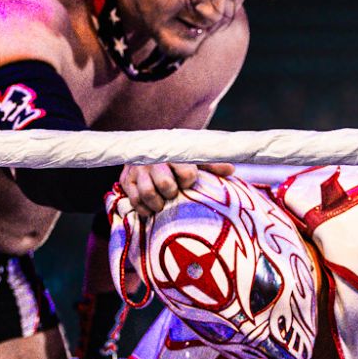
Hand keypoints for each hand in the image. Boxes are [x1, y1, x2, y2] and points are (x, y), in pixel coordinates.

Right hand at [116, 162, 233, 215]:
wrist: (146, 149)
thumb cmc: (176, 160)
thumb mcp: (193, 159)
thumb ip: (211, 165)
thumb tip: (231, 170)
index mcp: (174, 154)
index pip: (186, 172)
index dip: (189, 180)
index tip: (188, 183)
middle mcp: (155, 162)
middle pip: (166, 184)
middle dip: (172, 193)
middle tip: (173, 195)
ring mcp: (139, 172)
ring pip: (148, 193)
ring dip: (157, 203)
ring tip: (162, 205)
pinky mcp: (127, 181)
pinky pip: (134, 200)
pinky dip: (143, 209)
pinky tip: (151, 209)